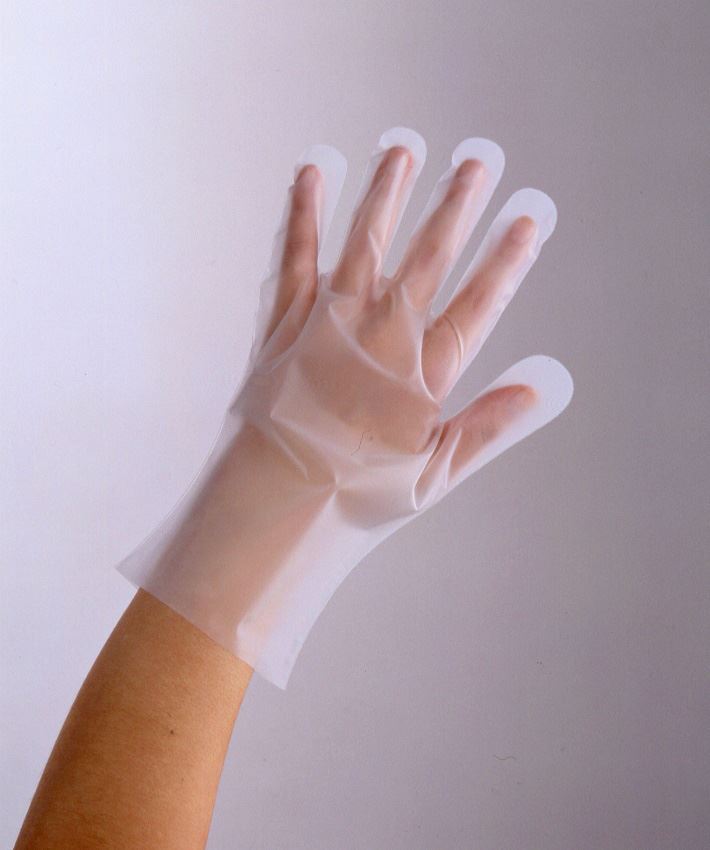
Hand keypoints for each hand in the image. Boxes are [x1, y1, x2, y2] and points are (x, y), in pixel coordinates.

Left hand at [117, 128, 571, 687]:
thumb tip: (549, 381)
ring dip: (387, 193)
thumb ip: (491, 422)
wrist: (272, 502)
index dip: (508, 256)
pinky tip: (314, 172)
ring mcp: (327, 323)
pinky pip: (296, 256)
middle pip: (426, 257)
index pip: (478, 302)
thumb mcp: (435, 472)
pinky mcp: (284, 322)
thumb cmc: (355, 496)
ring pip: (364, 243)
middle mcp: (377, 335)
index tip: (531, 214)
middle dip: (457, 206)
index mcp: (421, 374)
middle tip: (482, 157)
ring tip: (405, 144)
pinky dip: (304, 213)